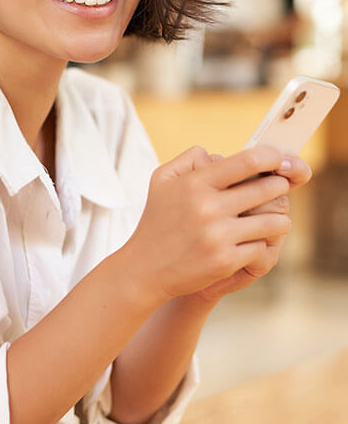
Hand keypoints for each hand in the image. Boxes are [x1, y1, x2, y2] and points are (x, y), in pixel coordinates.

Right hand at [124, 144, 293, 306]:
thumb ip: (189, 158)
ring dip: (277, 219)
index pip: (248, 161)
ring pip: (274, 221)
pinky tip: (250, 243)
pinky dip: (260, 245)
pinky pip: (262, 247)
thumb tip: (219, 154)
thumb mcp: (162, 180)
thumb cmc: (157, 221)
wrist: (144, 269)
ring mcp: (218, 236)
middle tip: (278, 189)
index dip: (272, 157)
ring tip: (272, 219)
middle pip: (268, 189)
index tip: (279, 160)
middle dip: (280, 187)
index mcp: (195, 183)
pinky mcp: (225, 261)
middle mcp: (207, 207)